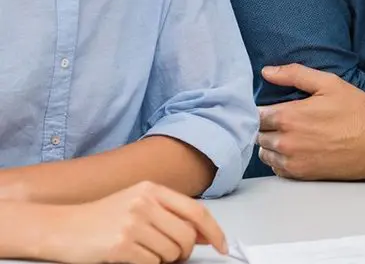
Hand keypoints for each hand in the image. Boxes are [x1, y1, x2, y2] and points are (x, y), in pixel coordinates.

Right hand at [43, 181, 225, 263]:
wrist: (60, 227)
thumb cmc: (100, 219)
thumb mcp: (137, 204)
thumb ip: (170, 214)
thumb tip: (203, 233)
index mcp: (152, 189)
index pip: (197, 211)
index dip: (214, 231)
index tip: (223, 245)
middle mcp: (145, 203)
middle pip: (186, 236)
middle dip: (184, 253)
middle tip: (172, 257)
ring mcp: (132, 223)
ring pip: (170, 253)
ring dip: (164, 261)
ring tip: (145, 254)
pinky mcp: (121, 245)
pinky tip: (132, 258)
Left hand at [257, 63, 364, 178]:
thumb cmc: (357, 111)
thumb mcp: (329, 83)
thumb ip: (294, 74)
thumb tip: (267, 72)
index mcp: (289, 116)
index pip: (256, 114)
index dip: (263, 109)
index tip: (273, 106)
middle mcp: (285, 141)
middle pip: (258, 133)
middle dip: (266, 125)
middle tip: (283, 119)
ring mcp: (293, 160)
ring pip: (265, 152)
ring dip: (271, 143)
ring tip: (288, 134)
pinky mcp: (302, 175)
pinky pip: (277, 168)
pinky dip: (280, 159)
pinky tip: (295, 149)